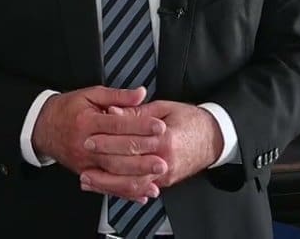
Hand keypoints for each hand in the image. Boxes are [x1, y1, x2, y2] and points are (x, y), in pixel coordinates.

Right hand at [31, 85, 167, 193]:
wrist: (42, 127)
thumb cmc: (68, 109)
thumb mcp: (90, 94)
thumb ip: (117, 95)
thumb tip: (141, 94)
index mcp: (88, 121)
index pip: (118, 125)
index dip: (141, 126)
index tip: (159, 126)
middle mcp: (86, 144)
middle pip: (117, 152)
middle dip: (142, 156)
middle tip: (163, 158)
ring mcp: (85, 161)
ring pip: (113, 172)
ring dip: (137, 176)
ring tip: (156, 175)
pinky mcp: (85, 173)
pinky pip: (107, 186)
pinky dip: (125, 191)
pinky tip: (141, 193)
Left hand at [81, 101, 222, 195]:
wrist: (215, 138)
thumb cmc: (191, 120)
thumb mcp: (164, 108)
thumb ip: (137, 112)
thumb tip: (114, 112)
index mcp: (164, 138)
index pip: (130, 140)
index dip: (107, 140)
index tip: (90, 136)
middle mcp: (165, 160)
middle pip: (127, 164)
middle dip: (102, 160)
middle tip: (84, 155)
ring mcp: (165, 175)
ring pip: (130, 183)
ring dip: (107, 182)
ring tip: (88, 178)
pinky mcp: (165, 183)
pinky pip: (140, 188)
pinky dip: (121, 190)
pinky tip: (107, 188)